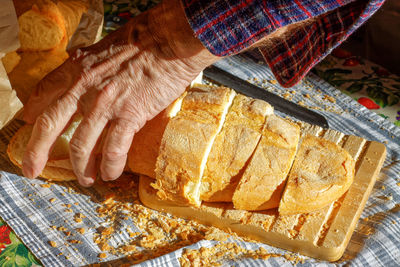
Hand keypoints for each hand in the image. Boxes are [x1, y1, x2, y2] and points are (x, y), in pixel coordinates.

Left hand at [22, 0, 218, 185]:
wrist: (169, 40)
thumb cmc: (143, 40)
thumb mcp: (105, 46)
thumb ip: (90, 61)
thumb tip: (84, 65)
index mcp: (78, 68)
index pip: (45, 92)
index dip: (33, 111)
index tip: (30, 124)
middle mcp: (85, 88)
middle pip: (50, 125)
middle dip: (37, 152)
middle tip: (33, 169)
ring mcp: (106, 104)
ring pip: (81, 145)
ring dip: (80, 168)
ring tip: (86, 178)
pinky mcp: (130, 115)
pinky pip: (113, 150)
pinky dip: (109, 166)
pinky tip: (110, 174)